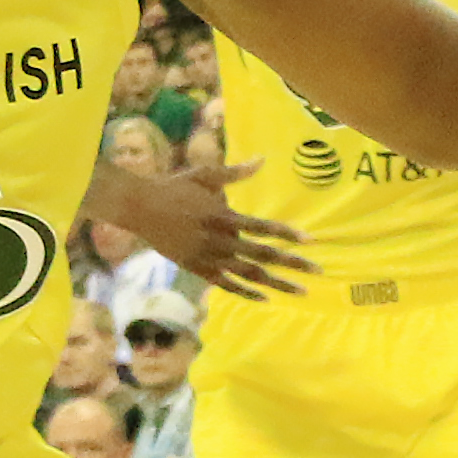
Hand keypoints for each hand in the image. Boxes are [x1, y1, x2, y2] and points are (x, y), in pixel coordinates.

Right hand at [88, 158, 308, 298]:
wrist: (140, 208)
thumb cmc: (174, 187)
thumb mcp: (206, 175)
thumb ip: (236, 172)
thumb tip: (263, 160)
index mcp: (224, 216)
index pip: (263, 228)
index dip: (287, 234)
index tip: (310, 241)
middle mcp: (220, 240)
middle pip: (263, 256)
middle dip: (292, 264)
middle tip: (318, 273)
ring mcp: (209, 257)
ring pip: (248, 275)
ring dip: (276, 283)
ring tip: (299, 291)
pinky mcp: (198, 268)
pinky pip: (226, 284)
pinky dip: (246, 292)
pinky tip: (265, 298)